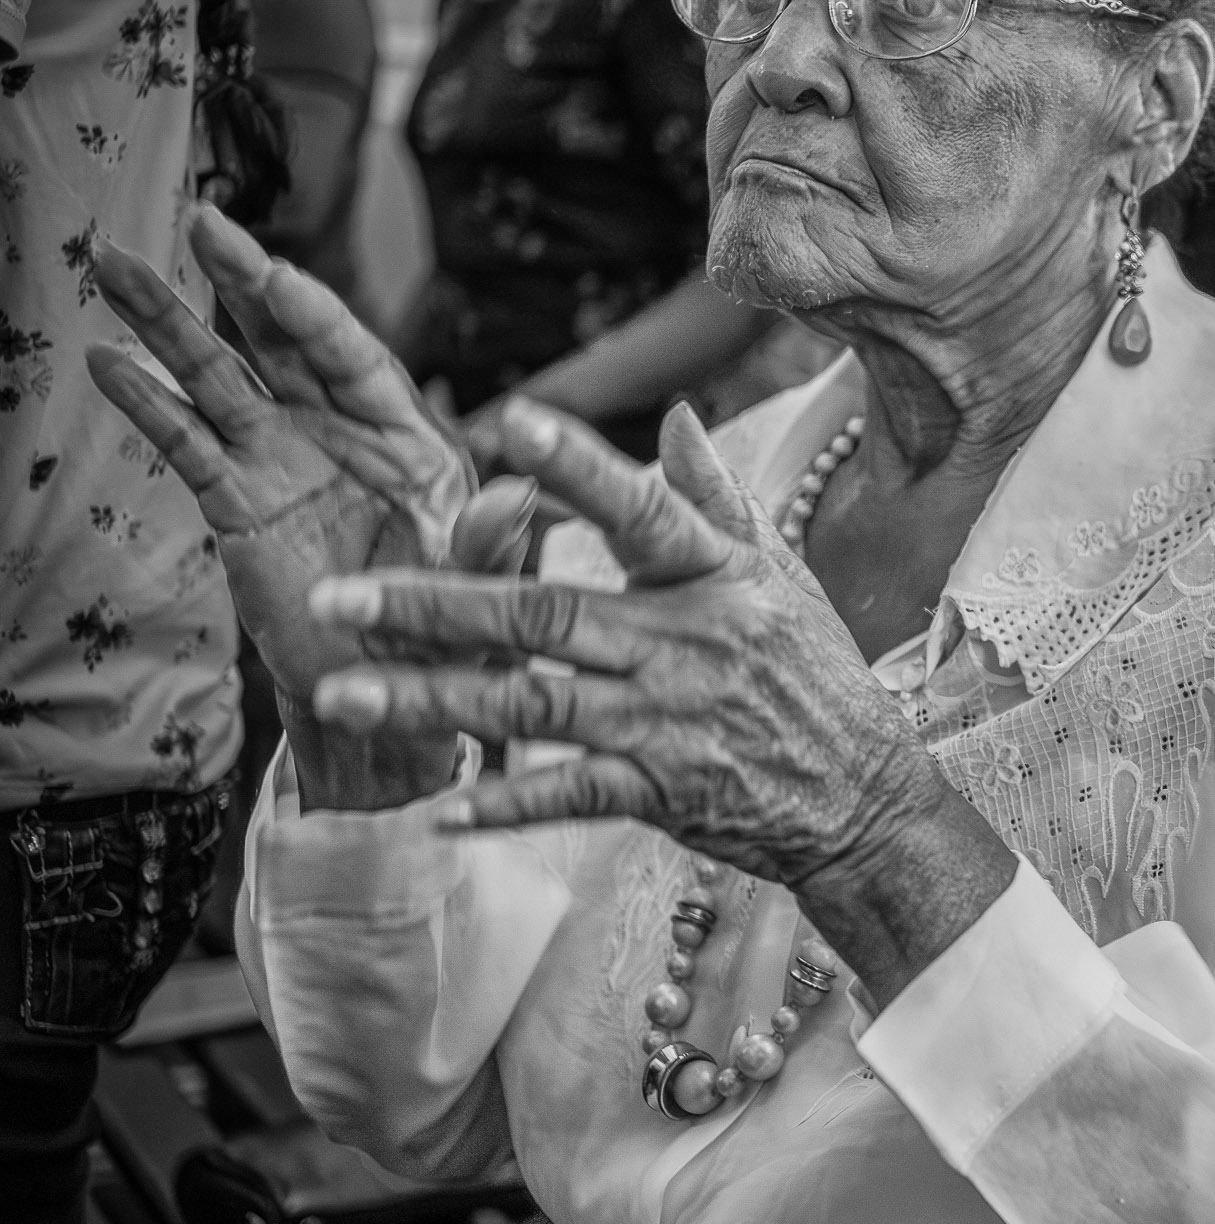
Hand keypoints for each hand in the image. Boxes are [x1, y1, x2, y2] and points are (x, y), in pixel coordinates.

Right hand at [87, 206, 539, 804]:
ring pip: (223, 378)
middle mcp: (344, 432)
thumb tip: (522, 499)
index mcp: (411, 438)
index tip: (273, 270)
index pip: (357, 358)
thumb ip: (490, 547)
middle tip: (201, 221)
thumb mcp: (482, 597)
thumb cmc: (454, 635)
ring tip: (113, 265)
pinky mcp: (239, 502)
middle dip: (243, 281)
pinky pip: (190, 445)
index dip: (314, 314)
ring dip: (169, 323)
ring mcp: (285, 460)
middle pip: (286, 343)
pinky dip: (149, 406)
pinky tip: (108, 366)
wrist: (391, 696)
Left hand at [302, 398, 1016, 998]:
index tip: (508, 424)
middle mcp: (684, 645)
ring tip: (344, 693)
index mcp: (713, 577)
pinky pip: (570, 796)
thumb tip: (674, 416)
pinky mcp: (662, 793)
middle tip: (339, 596)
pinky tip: (440, 807)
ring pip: (533, 706)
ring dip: (434, 701)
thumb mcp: (782, 575)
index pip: (639, 510)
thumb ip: (716, 496)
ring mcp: (668, 723)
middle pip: (544, 615)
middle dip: (435, 604)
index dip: (577, 468)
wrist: (866, 798)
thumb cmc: (817, 674)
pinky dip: (506, 804)